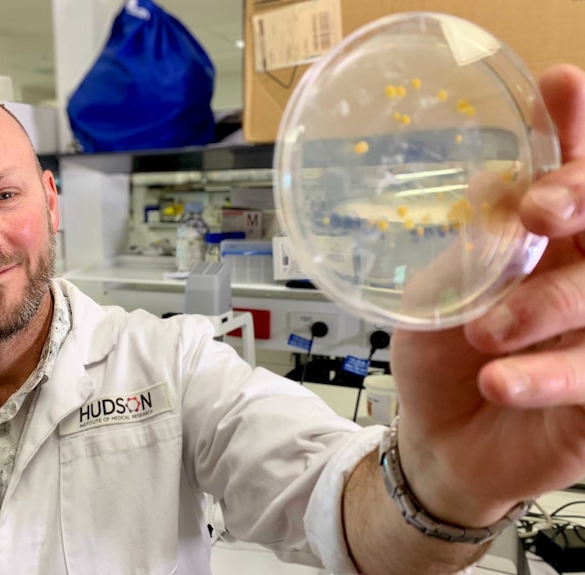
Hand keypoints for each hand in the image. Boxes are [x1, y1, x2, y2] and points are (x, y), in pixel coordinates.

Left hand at [391, 63, 584, 527]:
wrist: (437, 441)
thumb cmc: (442, 359)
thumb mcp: (439, 293)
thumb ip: (472, 244)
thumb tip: (490, 182)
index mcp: (553, 245)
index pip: (581, 179)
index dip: (578, 132)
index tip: (561, 86)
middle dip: (584, 198)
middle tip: (539, 211)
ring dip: (547, 304)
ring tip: (481, 332)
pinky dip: (545, 376)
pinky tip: (498, 380)